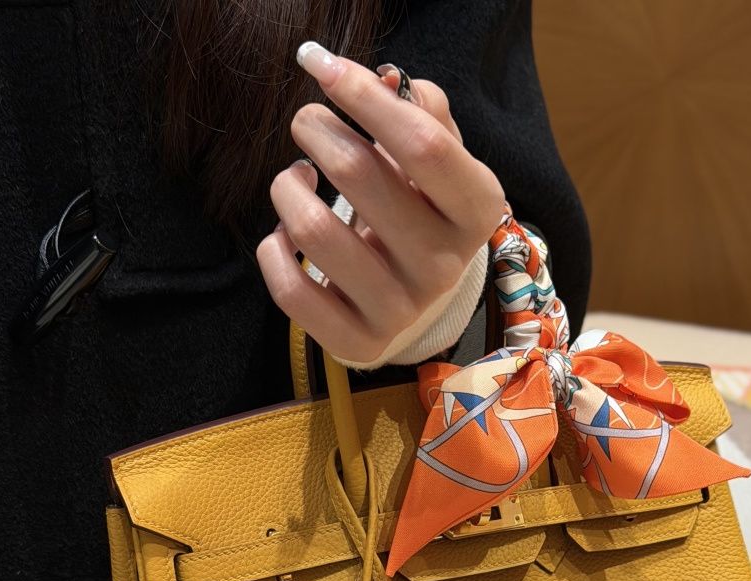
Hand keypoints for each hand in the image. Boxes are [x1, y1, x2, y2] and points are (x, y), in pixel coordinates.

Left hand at [255, 44, 505, 364]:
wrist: (415, 298)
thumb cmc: (421, 210)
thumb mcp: (439, 160)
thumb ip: (420, 112)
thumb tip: (382, 80)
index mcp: (477, 211)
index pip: (422, 145)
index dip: (364, 97)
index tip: (322, 66)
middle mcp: (445, 266)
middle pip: (359, 175)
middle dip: (316, 129)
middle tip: (307, 122)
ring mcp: (401, 311)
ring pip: (314, 230)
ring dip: (287, 186)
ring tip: (295, 177)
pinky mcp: (359, 343)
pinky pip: (291, 290)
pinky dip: (273, 249)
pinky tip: (284, 234)